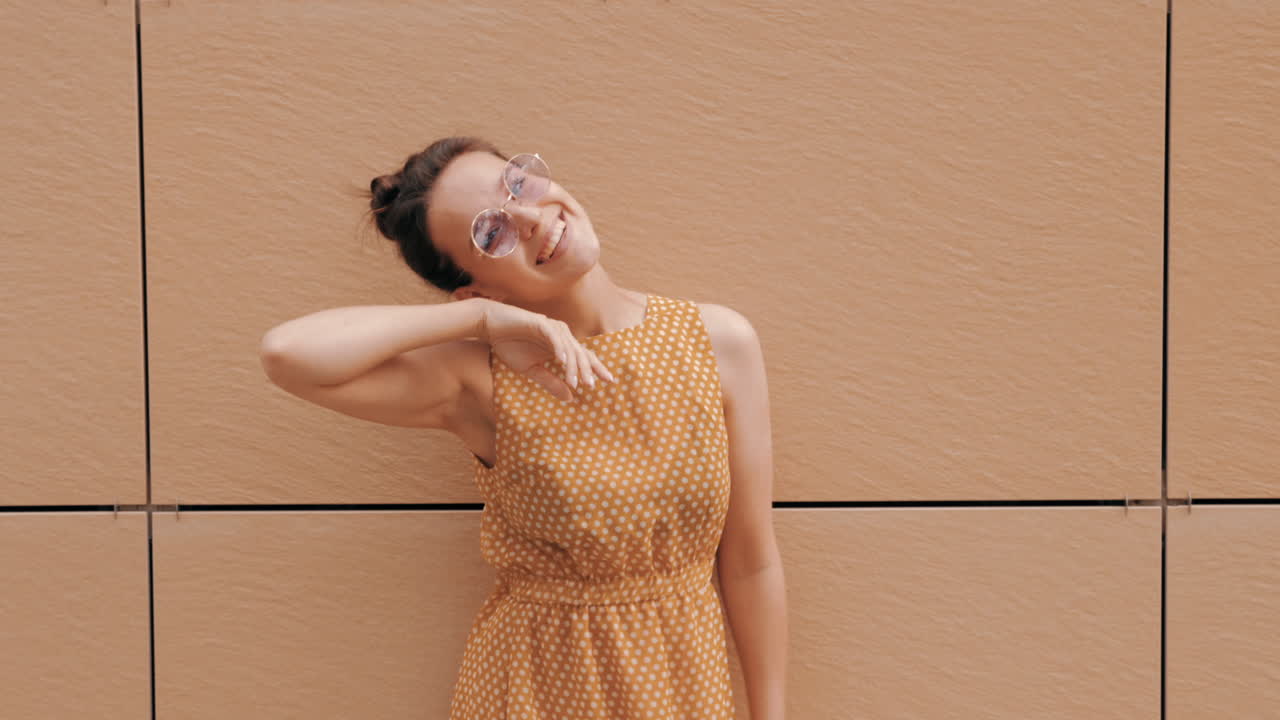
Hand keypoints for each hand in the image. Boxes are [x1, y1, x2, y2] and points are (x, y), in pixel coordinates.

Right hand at [476, 300, 615, 402]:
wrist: (491, 327)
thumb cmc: (510, 345)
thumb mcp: (532, 370)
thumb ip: (551, 382)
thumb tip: (571, 398)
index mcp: (562, 346)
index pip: (584, 358)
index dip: (596, 368)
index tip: (610, 381)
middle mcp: (561, 335)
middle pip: (581, 353)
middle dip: (588, 369)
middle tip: (592, 385)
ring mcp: (552, 328)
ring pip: (569, 347)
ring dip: (573, 365)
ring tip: (576, 381)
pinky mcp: (540, 323)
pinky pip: (553, 337)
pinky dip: (559, 349)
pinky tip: (562, 362)